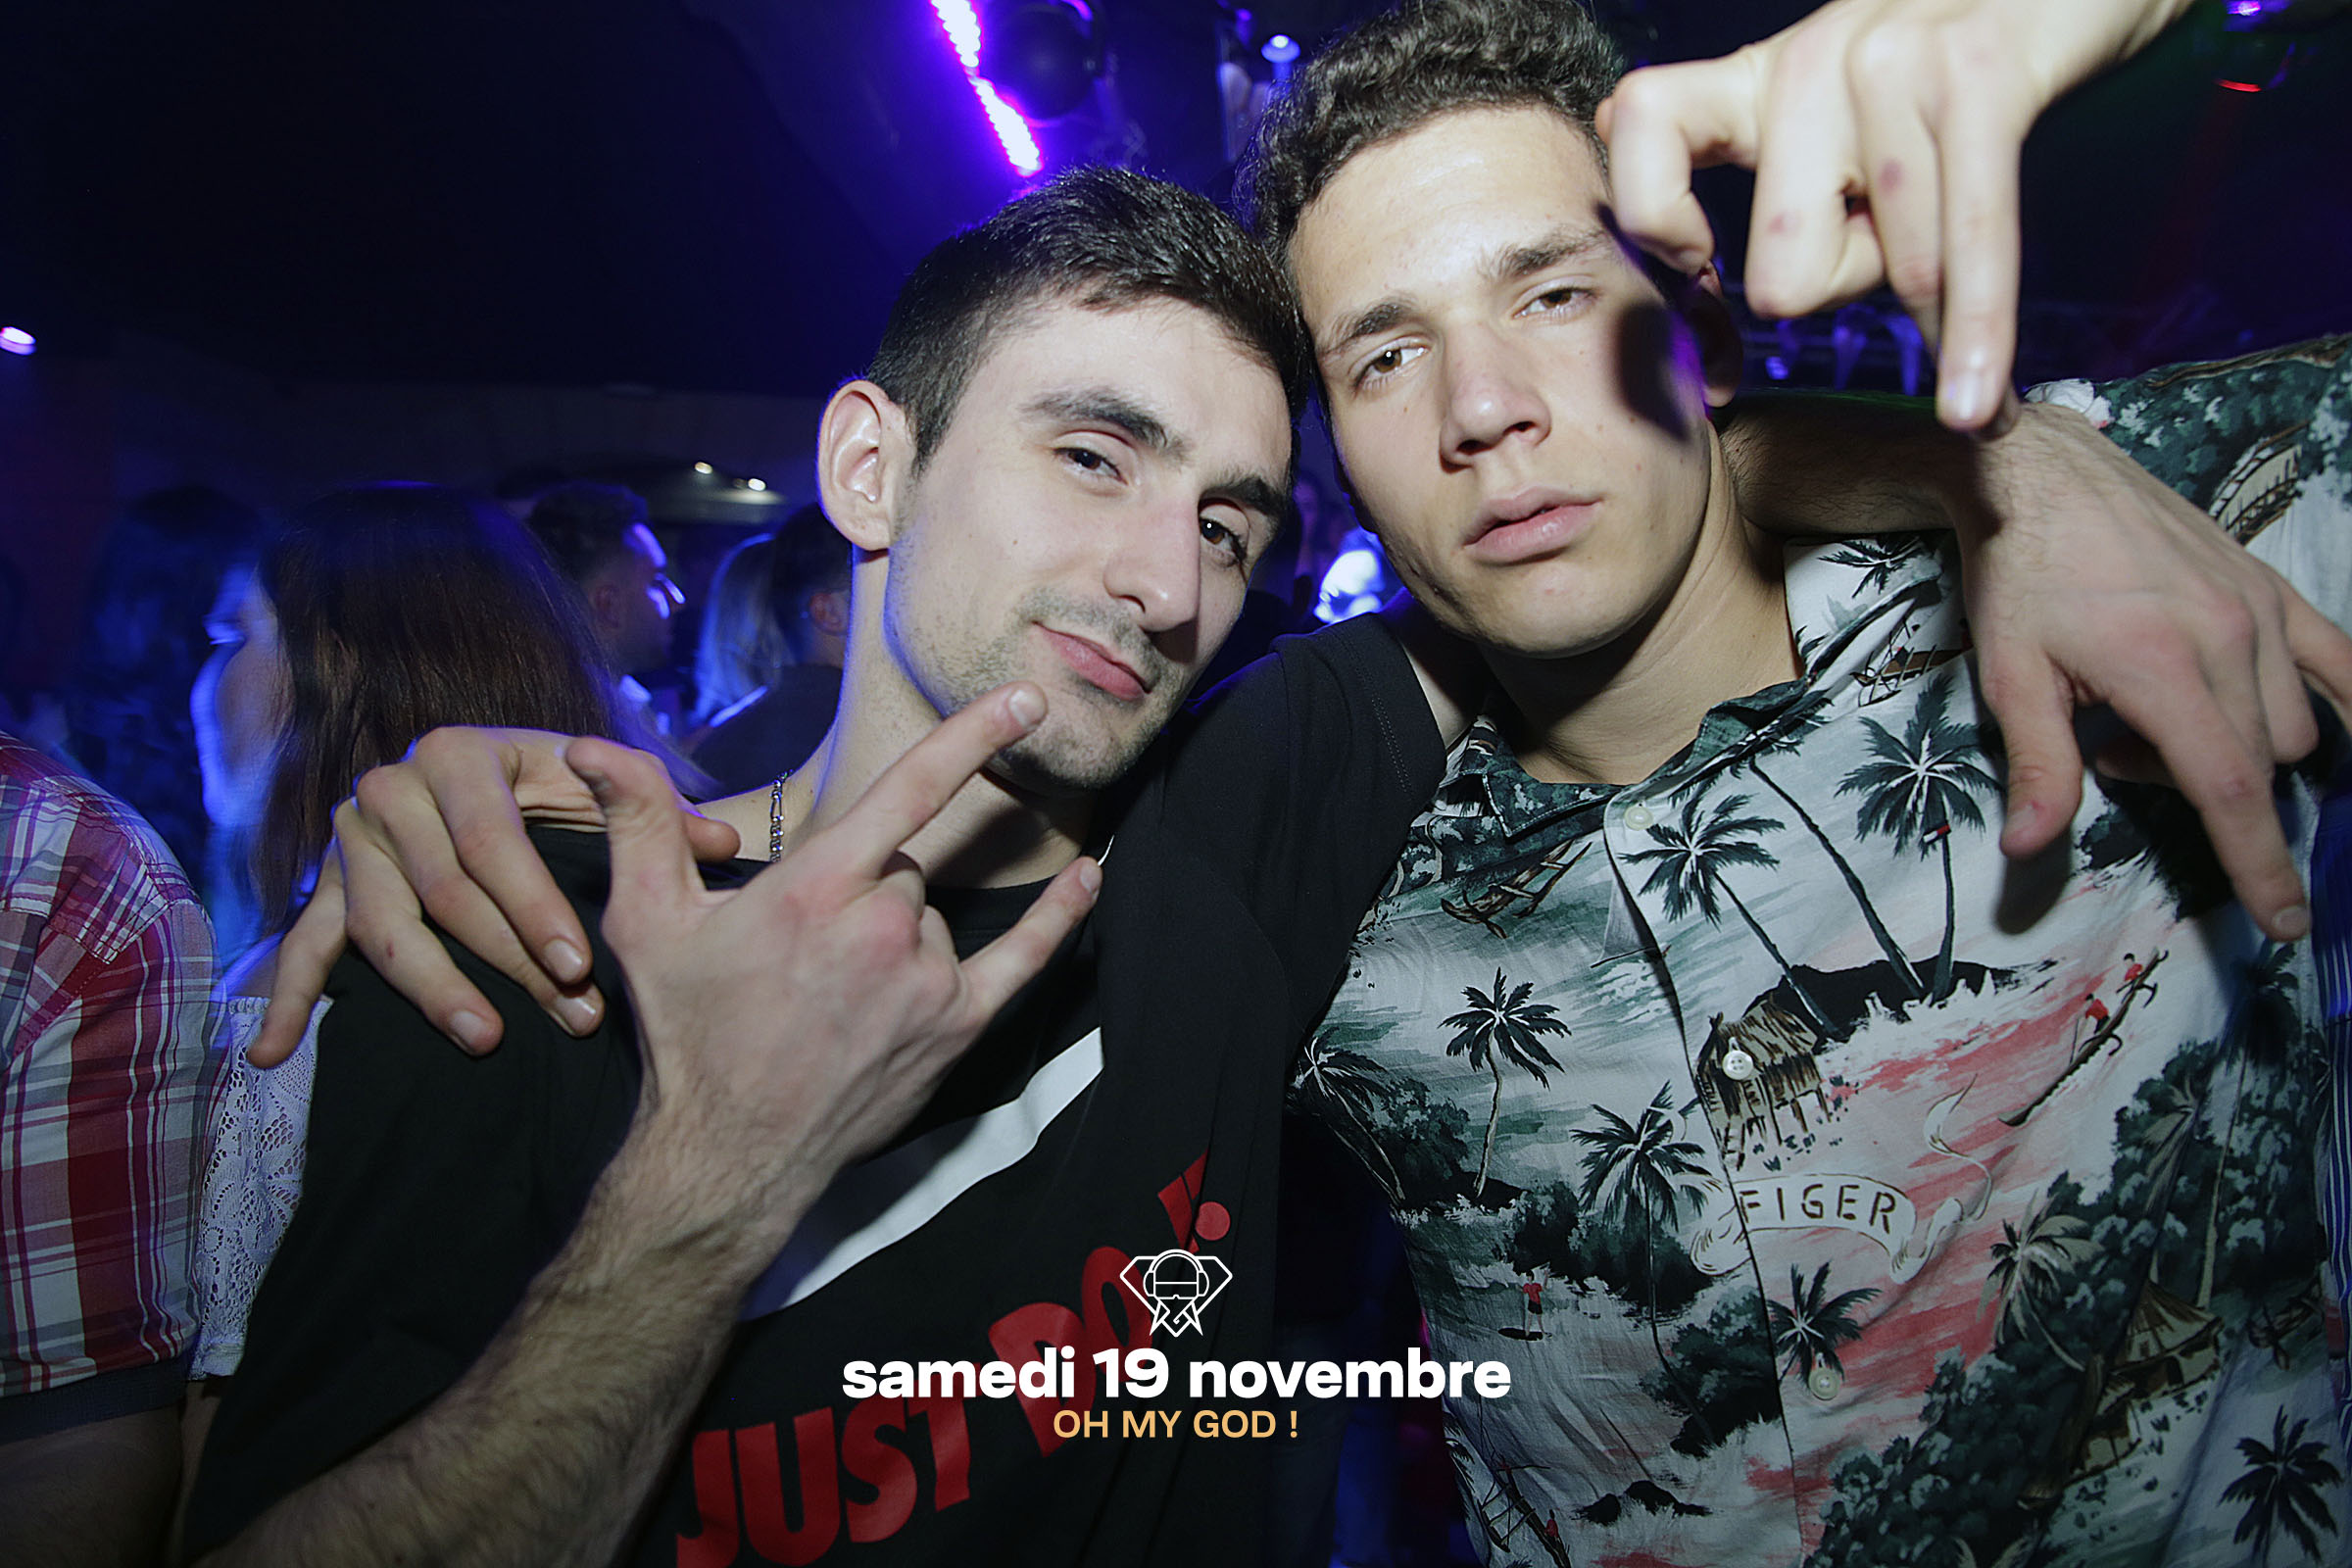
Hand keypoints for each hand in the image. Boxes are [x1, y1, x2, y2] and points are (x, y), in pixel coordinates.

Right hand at [247, 727, 740, 1066]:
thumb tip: (720, 842)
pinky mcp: (324, 887)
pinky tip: (271, 1053)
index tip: (580, 966)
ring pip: (385, 930)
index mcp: (459, 753)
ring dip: (436, 993)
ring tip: (485, 1041)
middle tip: (567, 1017)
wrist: (492, 786)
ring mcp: (349, 841)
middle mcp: (389, 788)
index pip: (493, 842)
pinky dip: (286, 1000)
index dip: (535, 908)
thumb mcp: (603, 794)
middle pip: (444, 893)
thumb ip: (660, 814)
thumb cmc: (559, 794)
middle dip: (509, 962)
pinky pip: (301, 945)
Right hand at [573, 684, 1099, 1236]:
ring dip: (897, 933)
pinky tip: (1089, 877)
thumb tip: (592, 748)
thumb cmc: (689, 1034)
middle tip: (803, 949)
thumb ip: (639, 823)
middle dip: (862, 886)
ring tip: (835, 990)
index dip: (971, 735)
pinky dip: (1059, 917)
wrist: (729, 1151)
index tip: (1023, 697)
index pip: (909, 790)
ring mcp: (927, 979)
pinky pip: (1023, 957)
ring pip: (933, 915)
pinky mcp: (957, 1025)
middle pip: (903, 864)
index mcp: (816, 888)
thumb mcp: (646, 923)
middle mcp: (884, 926)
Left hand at [1599, 0, 2192, 430]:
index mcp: (1759, 77)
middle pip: (1785, 276)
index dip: (1653, 216)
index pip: (1643, 119)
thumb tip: (1631, 156)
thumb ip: (1734, 138)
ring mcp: (1893, 60)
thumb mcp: (1827, 103)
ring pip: (1891, 273)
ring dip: (1942, 298)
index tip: (1697, 266)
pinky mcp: (1982, 73)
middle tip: (1896, 237)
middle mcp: (1812, 58)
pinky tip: (1979, 411)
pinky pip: (1969, 241)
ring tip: (1970, 264)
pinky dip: (1978, 338)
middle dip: (1849, 289)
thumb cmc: (1946, 63)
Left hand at [1955, 401, 2351, 939]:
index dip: (2259, 864)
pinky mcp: (2270, 585)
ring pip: (2290, 726)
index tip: (2285, 921)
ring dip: (2231, 748)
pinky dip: (2339, 704)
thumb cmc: (2016, 573)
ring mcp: (2260, 606)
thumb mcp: (2010, 675)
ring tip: (2146, 712)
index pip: (2231, 789)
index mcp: (2164, 664)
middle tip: (2110, 746)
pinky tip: (2317, 734)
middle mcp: (2229, 636)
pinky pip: (2338, 660)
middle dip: (2192, 787)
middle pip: (2255, 764)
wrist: (2039, 475)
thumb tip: (2030, 849)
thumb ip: (2038, 765)